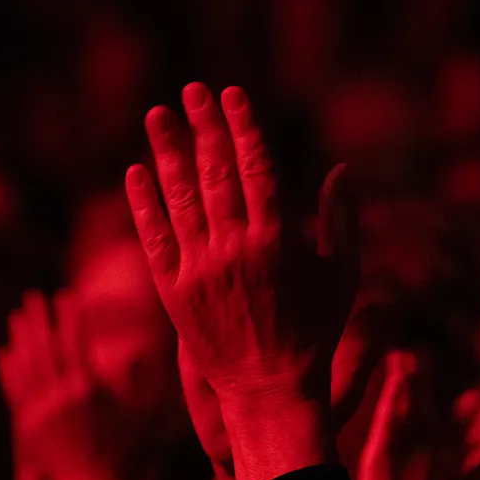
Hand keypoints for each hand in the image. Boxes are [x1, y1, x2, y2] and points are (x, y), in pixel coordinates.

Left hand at [0, 290, 124, 479]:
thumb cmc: (119, 450)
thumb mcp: (135, 414)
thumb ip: (136, 382)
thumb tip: (138, 353)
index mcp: (88, 390)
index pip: (75, 343)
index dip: (70, 318)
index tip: (67, 297)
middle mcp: (61, 397)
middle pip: (46, 348)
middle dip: (40, 320)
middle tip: (33, 298)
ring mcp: (41, 411)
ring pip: (26, 366)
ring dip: (21, 339)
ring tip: (17, 317)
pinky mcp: (28, 425)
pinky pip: (14, 390)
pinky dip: (9, 369)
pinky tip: (5, 352)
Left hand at [126, 83, 358, 479]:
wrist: (268, 389)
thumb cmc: (313, 330)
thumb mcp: (341, 276)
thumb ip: (343, 221)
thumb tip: (341, 169)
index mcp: (278, 241)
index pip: (256, 168)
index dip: (242, 127)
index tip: (232, 95)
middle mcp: (235, 250)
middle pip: (215, 173)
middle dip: (203, 126)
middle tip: (192, 90)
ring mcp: (200, 270)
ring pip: (179, 198)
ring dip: (167, 152)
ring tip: (157, 114)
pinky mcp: (172, 291)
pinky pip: (154, 238)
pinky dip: (144, 204)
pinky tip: (136, 172)